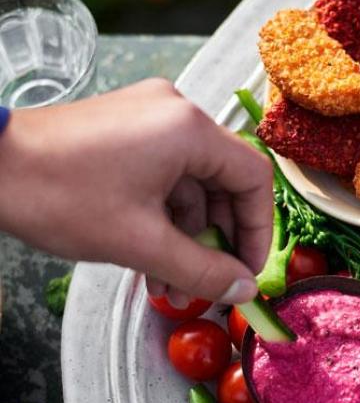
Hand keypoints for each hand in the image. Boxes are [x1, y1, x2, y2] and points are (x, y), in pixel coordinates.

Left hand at [0, 79, 272, 305]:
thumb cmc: (58, 195)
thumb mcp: (139, 242)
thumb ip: (201, 270)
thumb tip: (244, 289)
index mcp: (190, 129)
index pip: (254, 177)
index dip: (258, 229)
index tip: (246, 269)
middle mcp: (178, 112)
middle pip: (225, 180)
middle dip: (217, 238)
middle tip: (209, 281)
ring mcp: (152, 116)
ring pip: (194, 181)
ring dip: (188, 233)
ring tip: (170, 282)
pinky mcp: (130, 126)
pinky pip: (168, 172)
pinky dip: (166, 213)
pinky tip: (152, 254)